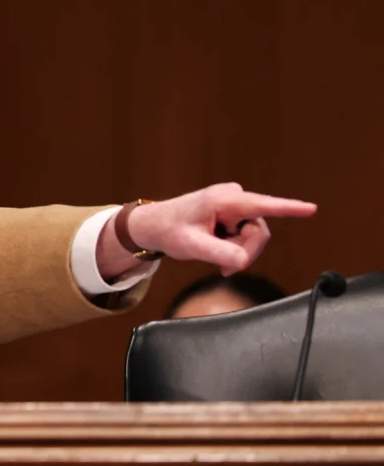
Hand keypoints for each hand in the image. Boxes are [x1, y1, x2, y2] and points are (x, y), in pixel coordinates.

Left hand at [98, 183, 317, 277]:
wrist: (153, 225)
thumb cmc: (169, 230)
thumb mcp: (191, 246)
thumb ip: (219, 254)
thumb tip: (243, 261)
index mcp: (222, 200)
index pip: (261, 205)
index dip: (288, 208)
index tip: (311, 209)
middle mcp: (233, 198)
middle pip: (259, 231)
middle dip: (245, 252)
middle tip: (223, 268)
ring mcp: (234, 205)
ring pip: (254, 236)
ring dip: (239, 252)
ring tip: (215, 257)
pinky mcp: (234, 213)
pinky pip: (246, 235)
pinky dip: (235, 248)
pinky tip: (218, 251)